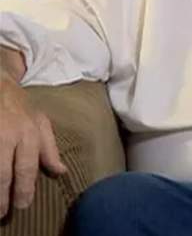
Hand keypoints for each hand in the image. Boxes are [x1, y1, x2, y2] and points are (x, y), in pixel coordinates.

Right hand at [0, 70, 66, 217]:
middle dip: (3, 196)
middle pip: (5, 173)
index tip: (23, 205)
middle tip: (3, 211)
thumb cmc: (20, 104)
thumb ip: (49, 148)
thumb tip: (61, 171)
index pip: (27, 168)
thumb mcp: (40, 122)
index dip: (24, 189)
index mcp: (29, 133)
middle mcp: (10, 134)